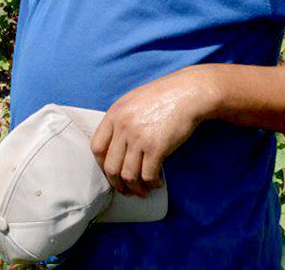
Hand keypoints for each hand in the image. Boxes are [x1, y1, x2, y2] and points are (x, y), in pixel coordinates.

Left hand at [90, 65, 220, 196]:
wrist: (187, 93)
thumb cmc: (163, 96)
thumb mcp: (132, 101)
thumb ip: (120, 120)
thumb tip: (115, 144)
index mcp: (114, 115)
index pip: (97, 147)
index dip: (101, 165)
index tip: (111, 173)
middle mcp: (122, 127)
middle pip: (110, 166)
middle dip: (117, 183)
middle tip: (126, 190)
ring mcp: (138, 138)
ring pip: (128, 175)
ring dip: (135, 188)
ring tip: (143, 191)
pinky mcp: (156, 148)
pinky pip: (148, 175)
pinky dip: (152, 183)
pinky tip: (157, 183)